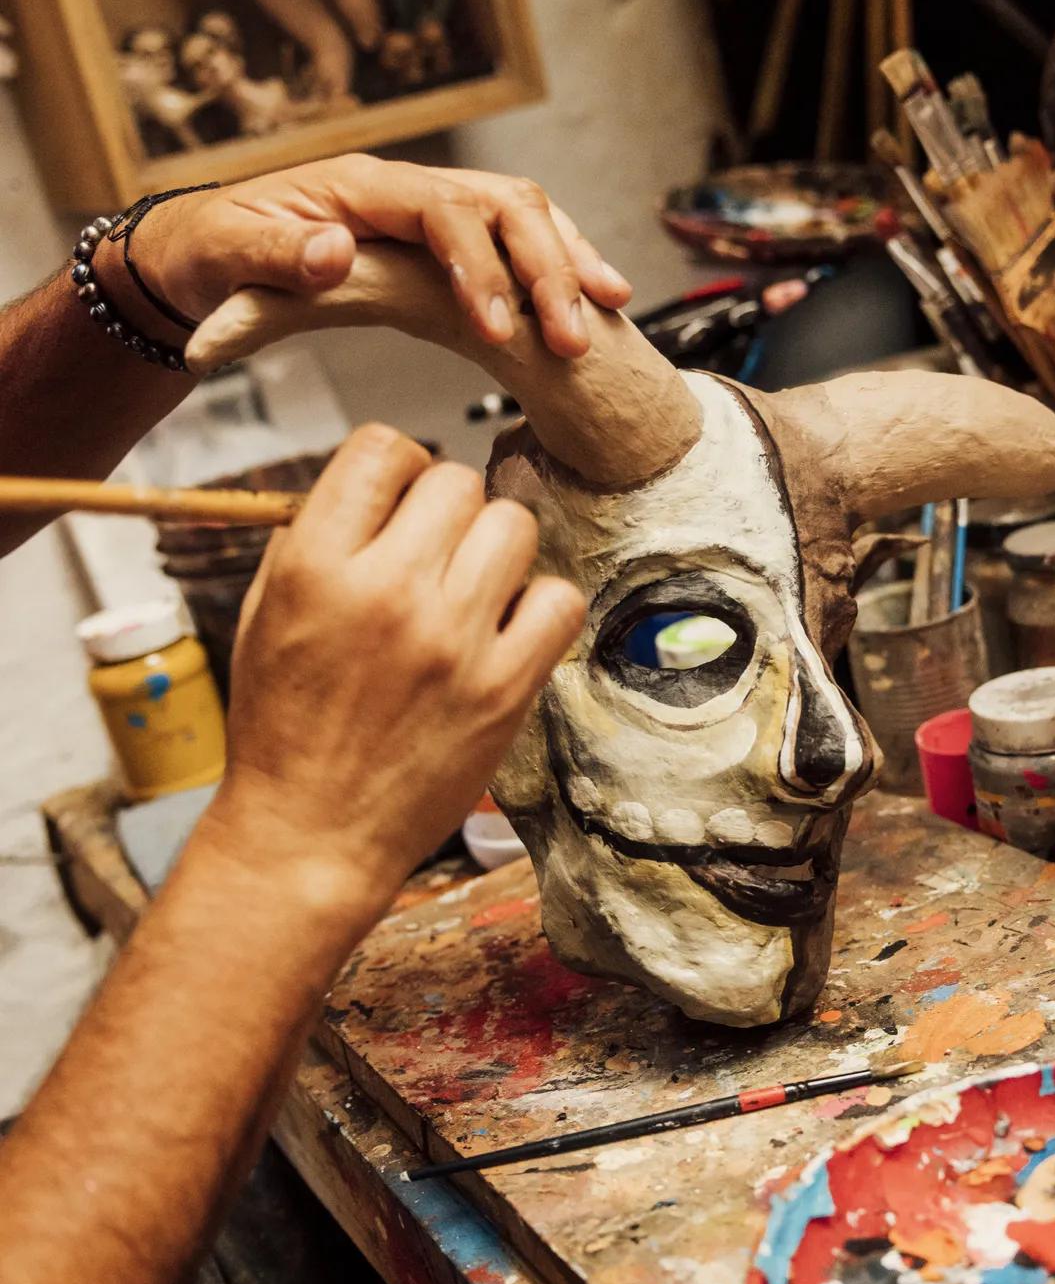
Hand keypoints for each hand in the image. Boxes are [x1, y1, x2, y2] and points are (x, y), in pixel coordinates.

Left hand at [100, 155, 631, 360]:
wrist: (195, 246)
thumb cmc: (207, 254)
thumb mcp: (223, 258)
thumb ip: (275, 258)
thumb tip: (335, 254)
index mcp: (358, 189)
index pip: (442, 211)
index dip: (479, 266)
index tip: (498, 331)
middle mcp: (405, 187)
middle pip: (504, 204)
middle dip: (547, 269)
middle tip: (572, 343)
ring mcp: (431, 205)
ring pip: (524, 213)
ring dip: (568, 262)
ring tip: (605, 317)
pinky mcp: (445, 235)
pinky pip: (520, 236)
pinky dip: (562, 263)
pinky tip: (597, 301)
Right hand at [201, 424, 583, 917]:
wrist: (309, 835)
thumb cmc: (283, 726)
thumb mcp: (266, 614)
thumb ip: (317, 538)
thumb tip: (382, 484)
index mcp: (316, 567)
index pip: (382, 448)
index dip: (398, 467)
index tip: (399, 502)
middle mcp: (386, 592)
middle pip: (456, 482)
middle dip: (446, 511)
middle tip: (434, 557)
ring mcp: (452, 641)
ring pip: (513, 527)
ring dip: (495, 551)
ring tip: (471, 593)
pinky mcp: (504, 689)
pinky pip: (559, 599)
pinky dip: (540, 607)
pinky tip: (507, 631)